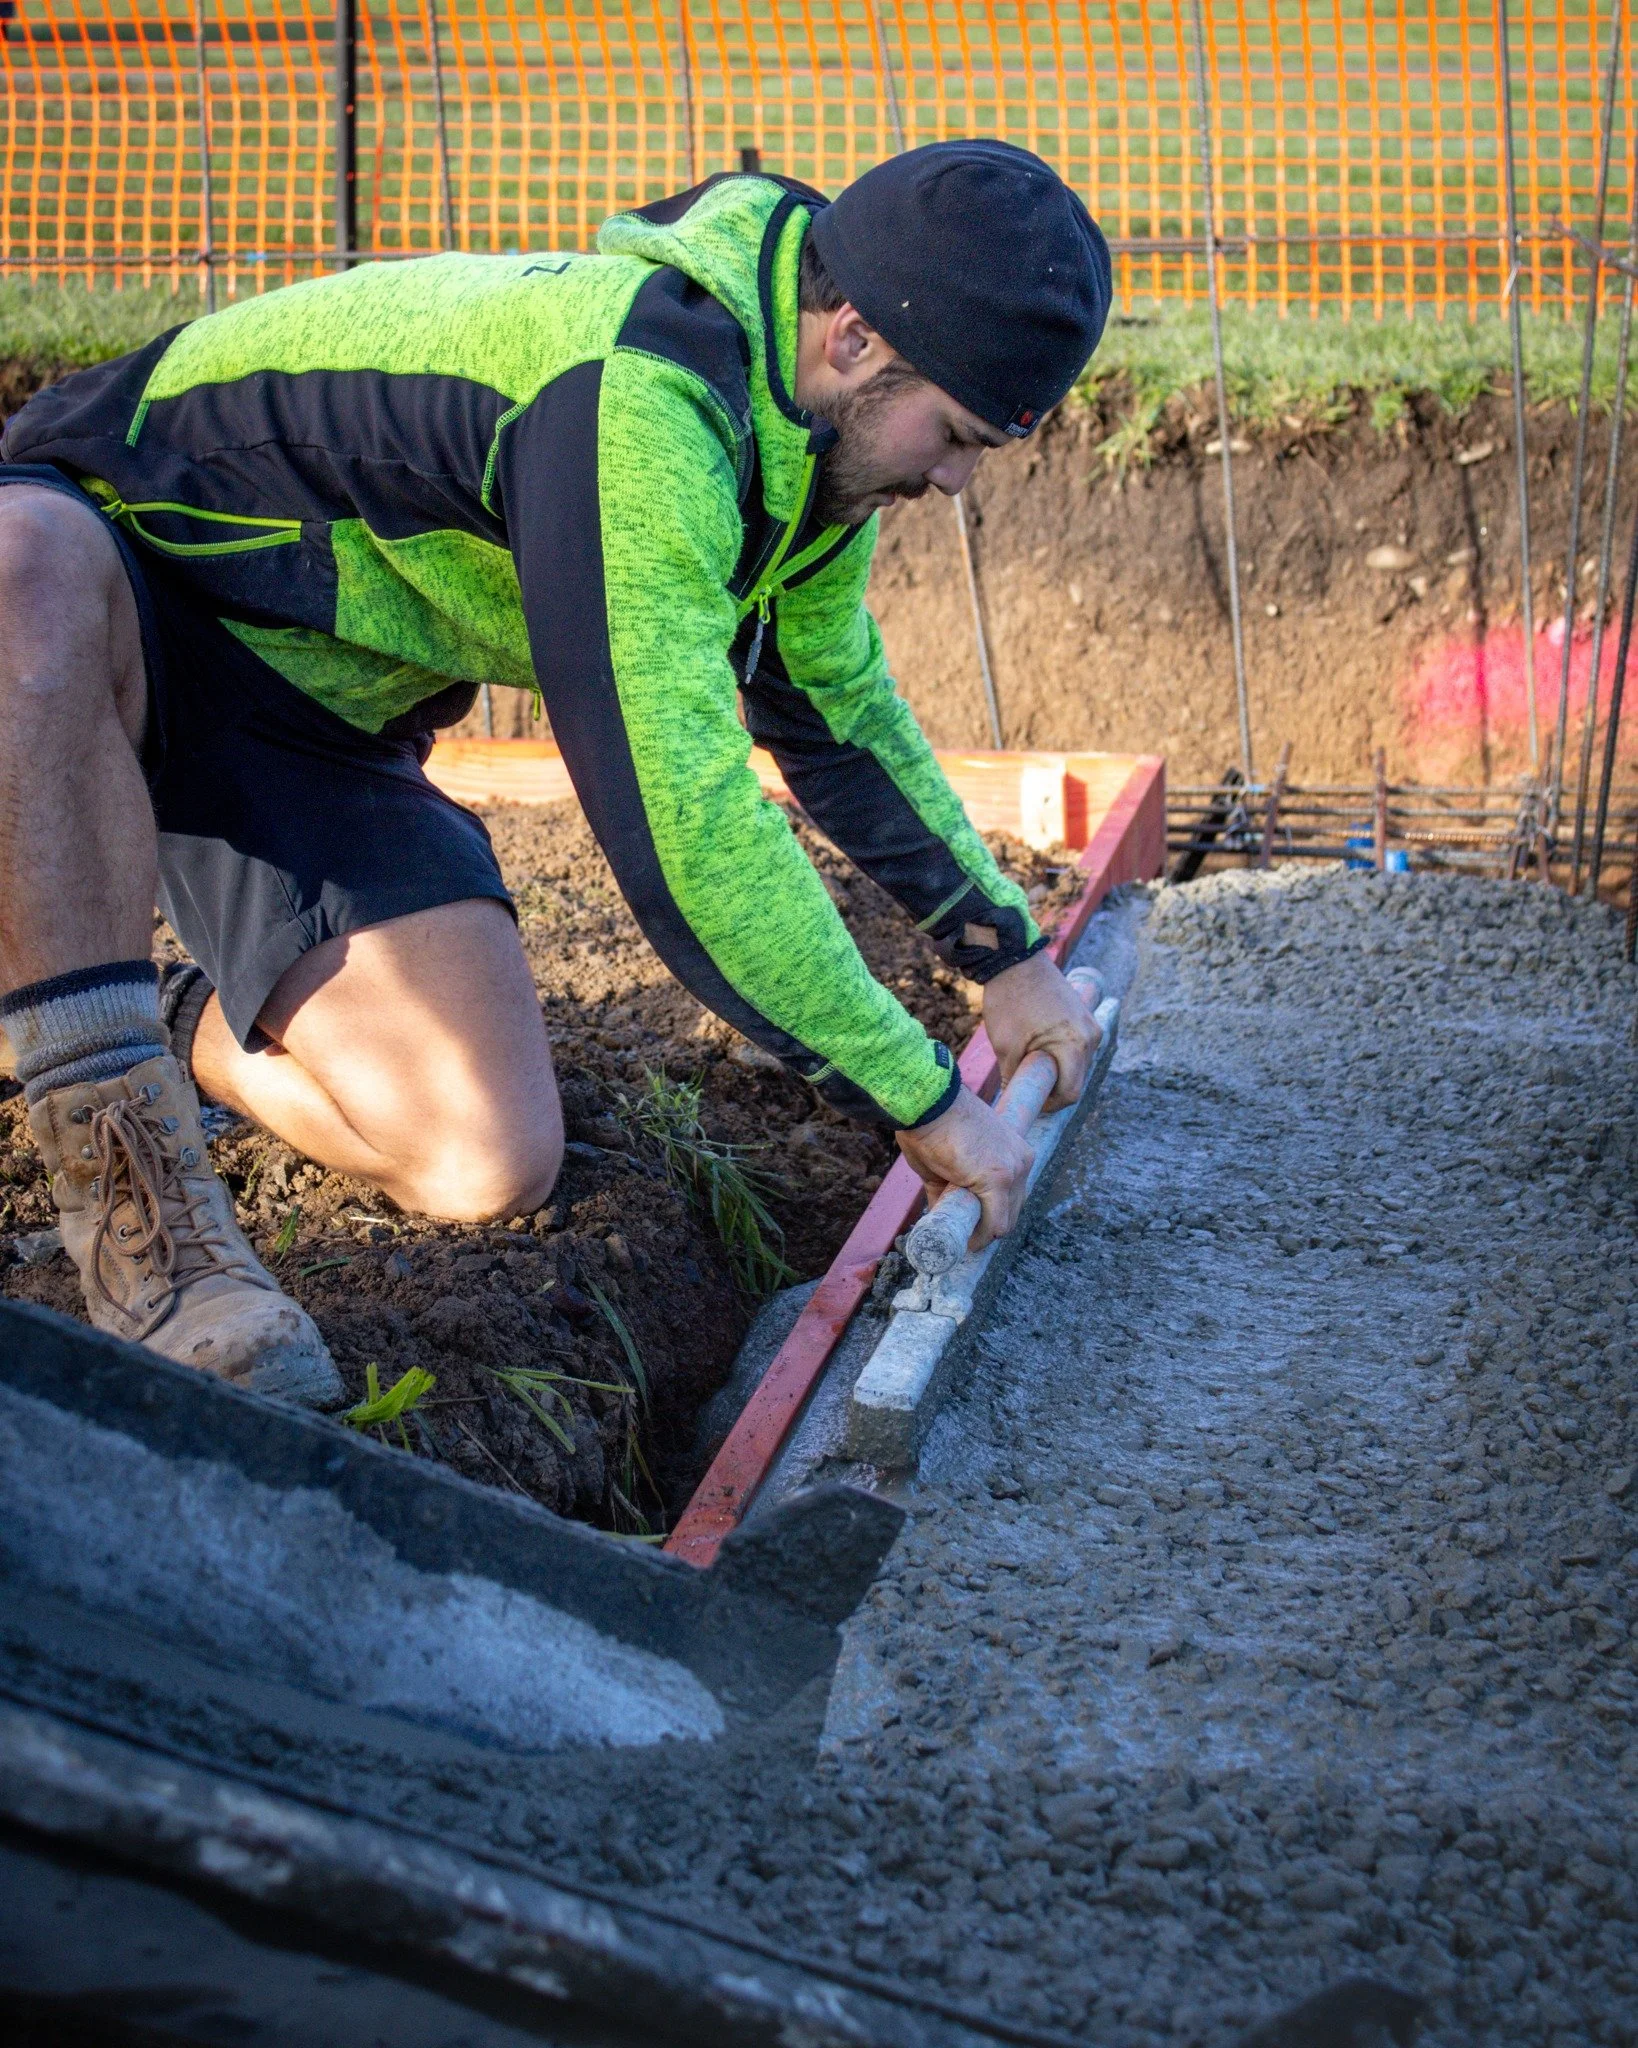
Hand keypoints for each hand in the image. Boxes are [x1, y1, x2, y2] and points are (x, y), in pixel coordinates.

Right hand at [896, 1084, 1034, 1253]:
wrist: (928, 1102)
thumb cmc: (931, 1124)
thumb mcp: (947, 1161)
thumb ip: (949, 1187)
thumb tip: (942, 1212)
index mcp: (1014, 1151)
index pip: (1013, 1194)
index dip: (993, 1212)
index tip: (973, 1222)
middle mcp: (1022, 1160)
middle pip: (1013, 1210)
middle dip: (988, 1226)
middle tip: (963, 1234)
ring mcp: (1013, 1169)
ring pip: (1005, 1221)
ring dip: (983, 1234)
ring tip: (958, 1236)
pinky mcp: (999, 1178)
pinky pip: (994, 1223)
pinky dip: (979, 1238)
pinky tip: (964, 1241)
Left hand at [981, 951, 1100, 1113]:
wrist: (1013, 959)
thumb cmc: (1009, 1001)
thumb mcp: (1006, 1048)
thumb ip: (1016, 1078)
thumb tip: (1017, 1099)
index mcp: (1076, 1045)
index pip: (1071, 1092)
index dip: (1050, 1105)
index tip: (1031, 1102)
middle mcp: (1091, 1035)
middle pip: (1077, 1078)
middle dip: (1053, 1086)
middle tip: (1026, 1083)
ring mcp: (1089, 1022)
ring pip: (1077, 1062)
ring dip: (1057, 1068)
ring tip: (1029, 1061)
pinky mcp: (1082, 1014)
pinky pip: (1076, 1044)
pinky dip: (1060, 1052)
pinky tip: (1038, 1046)